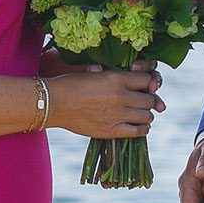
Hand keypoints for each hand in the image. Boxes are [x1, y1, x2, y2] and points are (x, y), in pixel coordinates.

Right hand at [47, 61, 161, 137]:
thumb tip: (125, 74)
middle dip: (150, 99)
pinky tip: (139, 125)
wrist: (53, 103)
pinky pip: (138, 131)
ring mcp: (117, 115)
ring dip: (146, 114)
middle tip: (145, 100)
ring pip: (147, 116)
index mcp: (116, 79)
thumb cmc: (70, 84)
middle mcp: (121, 97)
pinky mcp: (111, 131)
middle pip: (150, 99)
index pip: (147, 79)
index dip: (148, 81)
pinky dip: (143, 128)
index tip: (146, 85)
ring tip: (141, 113)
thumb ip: (112, 73)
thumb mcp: (93, 72)